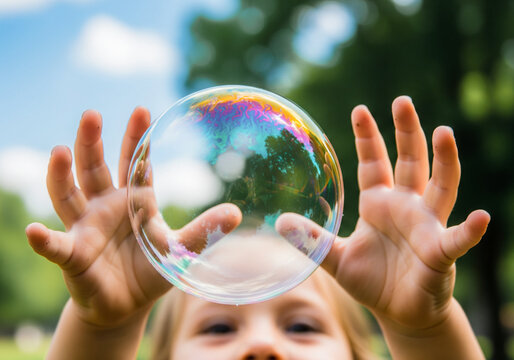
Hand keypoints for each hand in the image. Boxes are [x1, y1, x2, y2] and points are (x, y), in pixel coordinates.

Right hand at [25, 108, 240, 328]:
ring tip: (60, 150)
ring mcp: (85, 228)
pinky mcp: (73, 255)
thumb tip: (236, 213)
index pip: (134, 163)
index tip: (142, 111)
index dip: (137, 138)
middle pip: (95, 168)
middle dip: (92, 142)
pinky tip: (34, 231)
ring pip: (69, 195)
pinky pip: (56, 246)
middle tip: (92, 114)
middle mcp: (105, 206)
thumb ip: (203, 230)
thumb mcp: (179, 249)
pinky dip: (44, 240)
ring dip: (62, 175)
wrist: (126, 304)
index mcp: (134, 200)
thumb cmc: (151, 270)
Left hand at [322, 96, 489, 330]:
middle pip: (409, 162)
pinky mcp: (440, 252)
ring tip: (444, 133)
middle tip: (401, 101)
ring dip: (443, 161)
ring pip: (440, 187)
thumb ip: (312, 240)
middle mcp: (405, 206)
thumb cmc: (371, 281)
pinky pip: (457, 239)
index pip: (373, 163)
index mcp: (378, 203)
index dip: (367, 137)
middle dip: (406, 132)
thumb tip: (280, 222)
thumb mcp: (335, 259)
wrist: (399, 311)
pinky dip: (470, 230)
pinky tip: (481, 218)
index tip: (360, 109)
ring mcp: (426, 226)